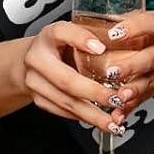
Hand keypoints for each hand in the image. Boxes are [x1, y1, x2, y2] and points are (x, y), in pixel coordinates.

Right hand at [20, 9, 153, 133]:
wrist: (34, 59)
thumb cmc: (60, 44)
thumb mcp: (75, 30)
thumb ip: (91, 35)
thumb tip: (118, 39)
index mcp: (48, 36)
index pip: (63, 33)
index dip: (81, 40)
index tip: (101, 47)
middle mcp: (37, 59)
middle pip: (67, 80)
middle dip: (95, 93)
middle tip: (117, 99)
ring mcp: (35, 82)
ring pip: (66, 102)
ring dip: (93, 115)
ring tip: (113, 122)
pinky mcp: (40, 99)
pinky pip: (64, 112)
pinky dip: (84, 118)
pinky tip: (101, 122)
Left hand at [95, 10, 153, 106]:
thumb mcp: (149, 22)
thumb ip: (125, 23)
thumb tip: (87, 24)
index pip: (153, 24)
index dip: (134, 28)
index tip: (114, 33)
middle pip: (152, 58)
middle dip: (132, 66)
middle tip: (112, 71)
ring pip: (151, 81)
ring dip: (133, 90)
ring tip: (119, 96)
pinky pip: (145, 98)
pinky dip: (130, 108)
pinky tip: (118, 115)